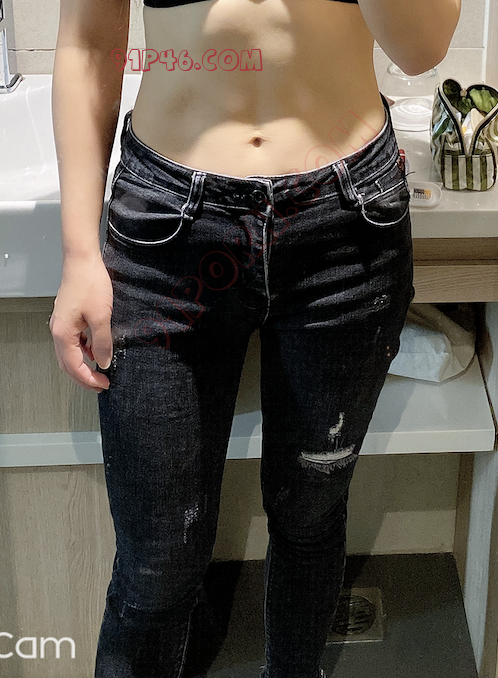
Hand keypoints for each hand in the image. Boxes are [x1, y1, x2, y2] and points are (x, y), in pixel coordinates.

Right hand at [50, 254, 113, 392]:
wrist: (82, 260)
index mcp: (63, 333)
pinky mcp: (68, 318)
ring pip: (69, 354)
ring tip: (100, 371)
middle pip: (67, 364)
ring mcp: (62, 324)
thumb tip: (103, 363)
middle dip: (84, 377)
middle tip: (101, 384)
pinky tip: (96, 351)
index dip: (89, 379)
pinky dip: (83, 351)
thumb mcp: (102, 317)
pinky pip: (74, 342)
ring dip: (83, 365)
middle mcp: (58, 330)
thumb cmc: (89, 283)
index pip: (74, 366)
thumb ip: (102, 343)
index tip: (104, 384)